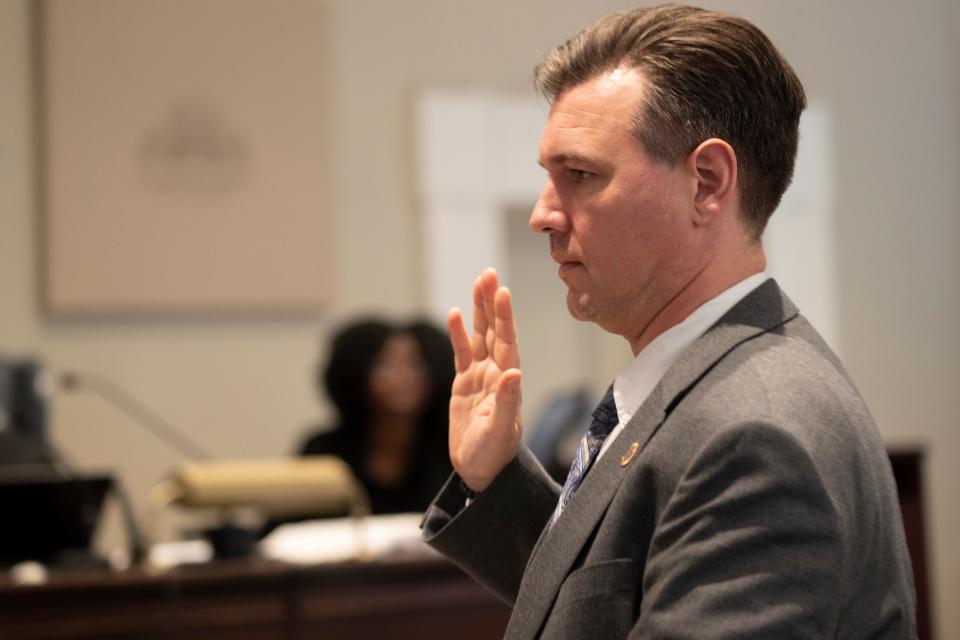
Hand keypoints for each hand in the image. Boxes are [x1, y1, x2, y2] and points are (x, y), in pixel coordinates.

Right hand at [447, 268, 522, 491]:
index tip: (502, 293)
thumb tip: (513, 374)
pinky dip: (459, 334)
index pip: (506, 342)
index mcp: (507, 382)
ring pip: (479, 336)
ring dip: (479, 311)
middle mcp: (496, 373)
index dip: (504, 318)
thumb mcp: (499, 431)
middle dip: (492, 303)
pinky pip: (462, 353)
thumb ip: (506, 403)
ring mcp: (480, 376)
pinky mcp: (465, 383)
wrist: (481, 470)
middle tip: (489, 275)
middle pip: (494, 331)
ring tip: (478, 283)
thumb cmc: (493, 454)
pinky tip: (456, 314)